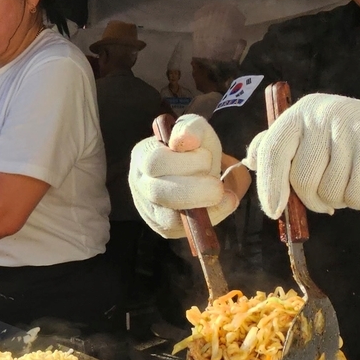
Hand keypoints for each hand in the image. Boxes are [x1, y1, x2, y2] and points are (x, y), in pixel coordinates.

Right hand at [129, 114, 248, 238]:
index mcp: (142, 155)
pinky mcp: (161, 227)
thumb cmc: (195, 149)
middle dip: (194, 190)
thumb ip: (192, 128)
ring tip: (219, 193)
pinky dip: (206, 220)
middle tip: (218, 186)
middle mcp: (138, 183)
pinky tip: (220, 206)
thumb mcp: (197, 131)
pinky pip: (181, 231)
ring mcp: (147, 208)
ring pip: (167, 218)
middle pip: (157, 192)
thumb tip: (185, 141)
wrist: (199, 172)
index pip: (155, 162)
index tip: (206, 157)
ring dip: (200, 206)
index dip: (185, 162)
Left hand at [244, 94, 359, 217]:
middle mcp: (329, 114)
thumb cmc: (347, 142)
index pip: (274, 150)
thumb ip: (277, 147)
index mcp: (303, 112)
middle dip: (314, 199)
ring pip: (333, 191)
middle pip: (303, 178)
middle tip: (330, 194)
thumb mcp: (308, 136)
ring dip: (344, 200)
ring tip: (357, 181)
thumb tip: (249, 161)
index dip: (269, 185)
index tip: (274, 210)